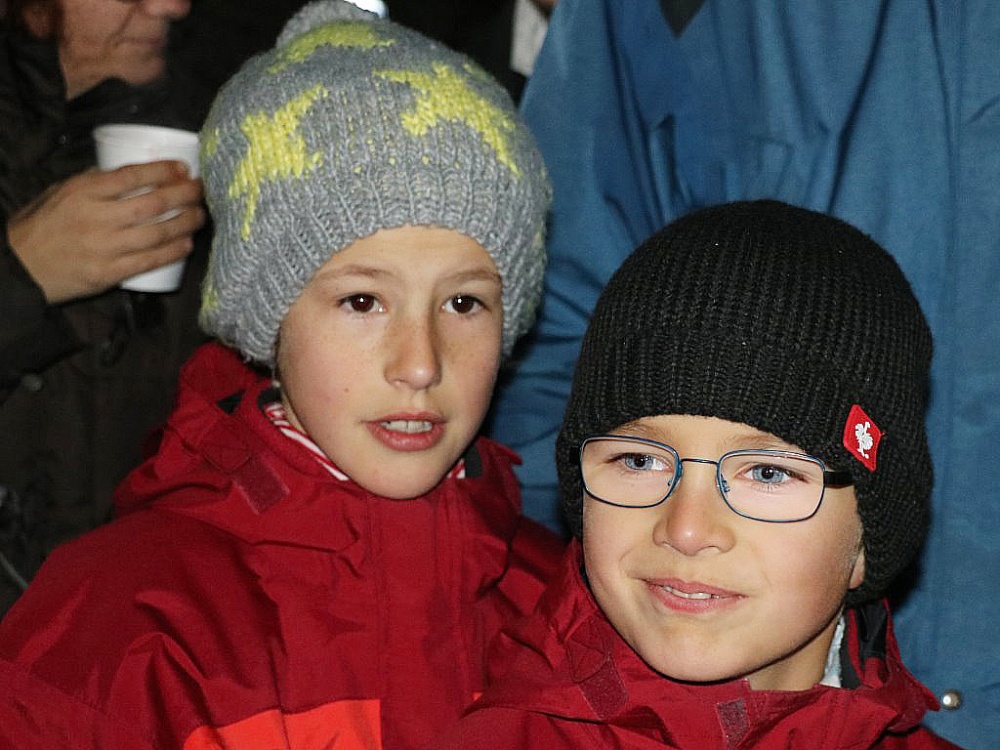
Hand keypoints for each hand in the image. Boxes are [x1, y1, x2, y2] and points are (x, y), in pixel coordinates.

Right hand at [7, 161, 205, 303]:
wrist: (21, 265)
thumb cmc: (44, 224)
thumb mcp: (61, 192)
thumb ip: (94, 182)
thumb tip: (132, 172)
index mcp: (83, 192)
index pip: (130, 176)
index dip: (163, 171)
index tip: (183, 169)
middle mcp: (96, 218)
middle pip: (151, 204)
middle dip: (183, 195)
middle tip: (200, 191)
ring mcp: (105, 248)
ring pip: (156, 233)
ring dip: (185, 224)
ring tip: (200, 216)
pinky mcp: (109, 273)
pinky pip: (149, 261)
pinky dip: (172, 252)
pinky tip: (187, 244)